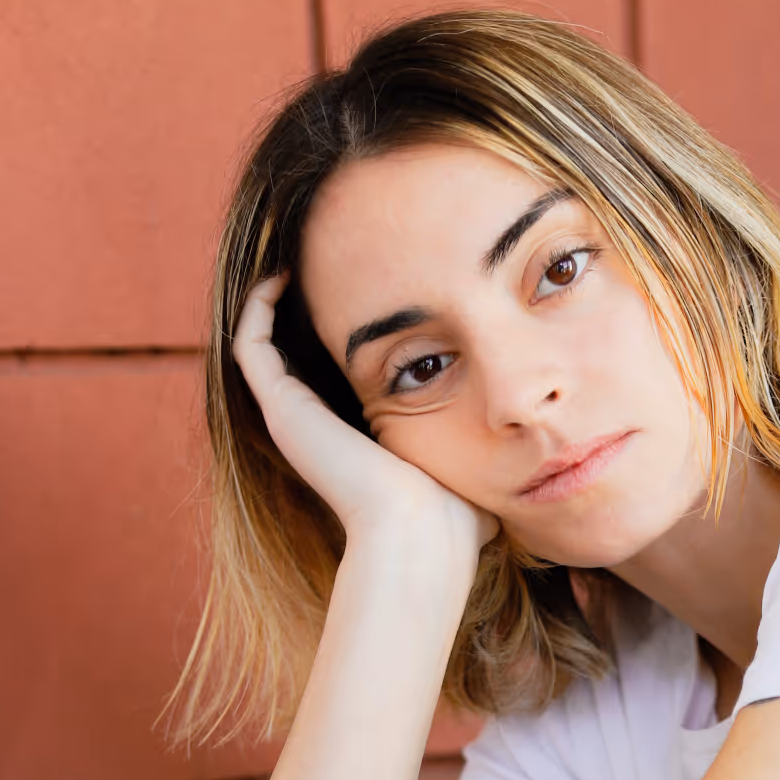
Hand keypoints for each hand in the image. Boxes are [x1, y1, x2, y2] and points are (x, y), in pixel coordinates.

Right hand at [232, 273, 496, 584]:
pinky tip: (282, 272)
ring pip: (262, 343)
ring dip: (272, 298)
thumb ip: (484, 454)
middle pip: (294, 354)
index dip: (343, 332)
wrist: (422, 530)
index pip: (334, 375)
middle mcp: (317, 427)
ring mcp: (294, 417)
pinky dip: (257, 305)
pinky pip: (250, 344)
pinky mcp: (282, 409)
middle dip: (304, 304)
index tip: (369, 288)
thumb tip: (530, 464)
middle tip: (327, 254)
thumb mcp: (472, 470)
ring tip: (293, 249)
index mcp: (353, 436)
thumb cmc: (453, 515)